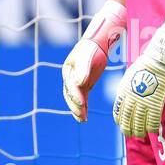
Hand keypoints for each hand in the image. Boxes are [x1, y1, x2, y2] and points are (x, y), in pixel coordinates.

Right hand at [62, 0, 126, 121]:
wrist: (97, 44)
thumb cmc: (91, 49)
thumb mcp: (87, 58)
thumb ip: (83, 70)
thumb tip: (79, 83)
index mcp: (68, 71)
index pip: (71, 86)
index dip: (75, 96)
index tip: (82, 104)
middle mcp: (70, 78)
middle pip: (71, 95)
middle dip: (75, 106)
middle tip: (81, 117)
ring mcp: (77, 82)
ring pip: (76, 99)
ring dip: (79, 110)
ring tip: (83, 120)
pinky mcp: (85, 85)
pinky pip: (83, 99)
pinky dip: (84, 107)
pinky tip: (86, 116)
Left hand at [112, 16, 164, 137]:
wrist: (156, 61)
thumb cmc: (143, 67)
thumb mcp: (128, 78)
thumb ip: (126, 91)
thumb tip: (125, 101)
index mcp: (123, 92)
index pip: (118, 111)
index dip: (120, 121)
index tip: (122, 125)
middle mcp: (131, 99)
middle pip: (128, 119)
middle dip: (128, 129)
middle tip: (130, 134)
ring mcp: (143, 102)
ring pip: (139, 122)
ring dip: (139, 131)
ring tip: (140, 135)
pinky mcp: (155, 103)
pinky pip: (153, 119)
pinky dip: (152, 127)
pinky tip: (153, 132)